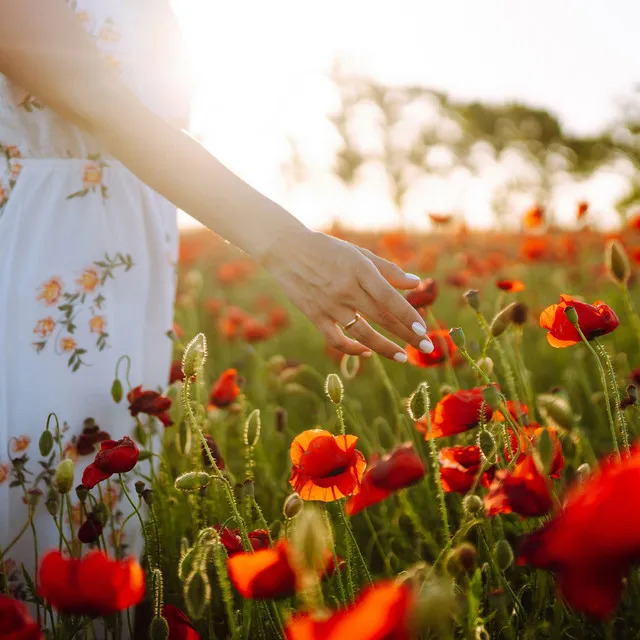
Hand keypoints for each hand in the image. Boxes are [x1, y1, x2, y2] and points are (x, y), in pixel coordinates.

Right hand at [262, 228, 434, 360]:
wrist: (286, 250)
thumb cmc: (327, 249)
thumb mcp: (358, 252)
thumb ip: (388, 270)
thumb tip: (416, 283)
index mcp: (359, 270)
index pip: (389, 298)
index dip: (408, 316)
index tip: (423, 330)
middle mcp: (346, 289)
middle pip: (382, 318)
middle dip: (406, 335)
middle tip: (426, 348)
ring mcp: (330, 305)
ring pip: (362, 333)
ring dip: (384, 348)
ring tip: (402, 357)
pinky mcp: (315, 315)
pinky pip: (336, 339)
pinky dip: (352, 349)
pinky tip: (367, 351)